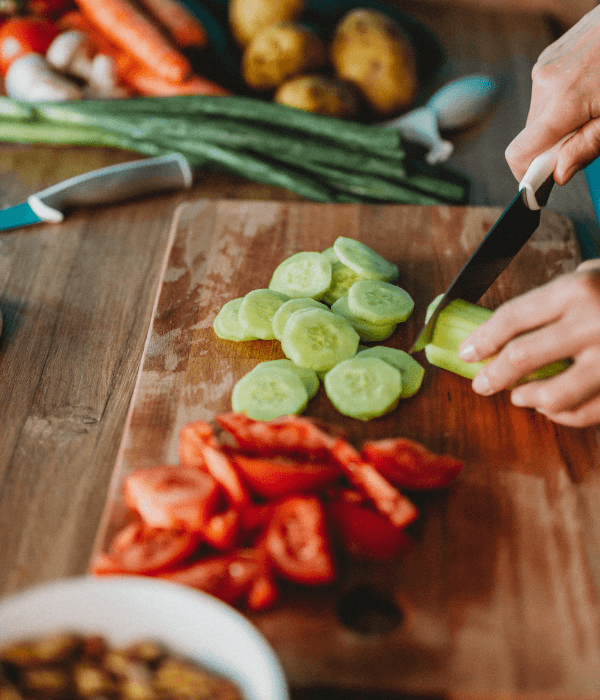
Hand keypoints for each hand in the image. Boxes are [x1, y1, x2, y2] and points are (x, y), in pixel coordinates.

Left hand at [457, 260, 599, 426]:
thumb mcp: (592, 276)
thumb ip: (554, 301)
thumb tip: (505, 330)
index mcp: (578, 290)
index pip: (512, 319)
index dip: (481, 339)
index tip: (465, 352)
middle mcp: (594, 324)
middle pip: (523, 358)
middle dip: (493, 375)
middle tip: (481, 384)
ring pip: (553, 396)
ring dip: (528, 399)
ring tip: (519, 396)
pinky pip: (586, 413)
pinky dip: (562, 415)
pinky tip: (551, 408)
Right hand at [505, 5, 599, 184]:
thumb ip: (588, 146)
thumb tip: (560, 174)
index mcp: (563, 100)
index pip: (519, 154)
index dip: (527, 175)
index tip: (543, 184)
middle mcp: (546, 82)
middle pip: (531, 137)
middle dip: (554, 146)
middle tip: (588, 135)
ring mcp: (545, 66)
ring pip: (539, 117)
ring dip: (560, 123)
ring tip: (593, 105)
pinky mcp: (549, 57)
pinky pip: (545, 95)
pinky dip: (562, 102)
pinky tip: (589, 88)